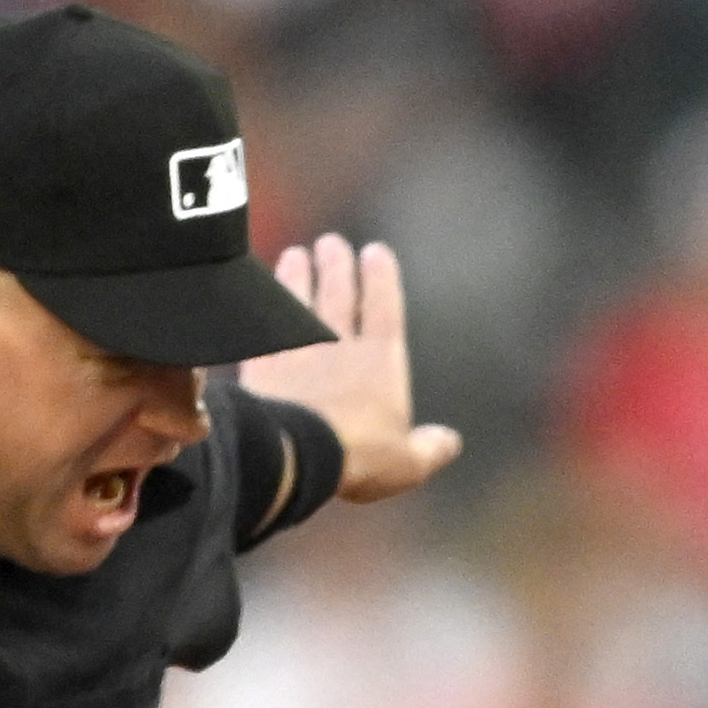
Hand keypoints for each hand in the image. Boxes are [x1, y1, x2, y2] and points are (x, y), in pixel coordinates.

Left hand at [236, 233, 461, 498]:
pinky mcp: (263, 362)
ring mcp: (299, 349)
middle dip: (337, 265)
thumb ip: (429, 449)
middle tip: (331, 243)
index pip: (384, 306)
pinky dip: (262, 308)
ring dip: (298, 276)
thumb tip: (450, 442)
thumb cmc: (359, 458)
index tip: (376, 251)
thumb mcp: (407, 463)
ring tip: (296, 255)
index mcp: (381, 360)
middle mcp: (340, 344)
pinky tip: (257, 297)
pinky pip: (264, 326)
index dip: (381, 278)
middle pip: (339, 294)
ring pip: (299, 301)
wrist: (295, 454)